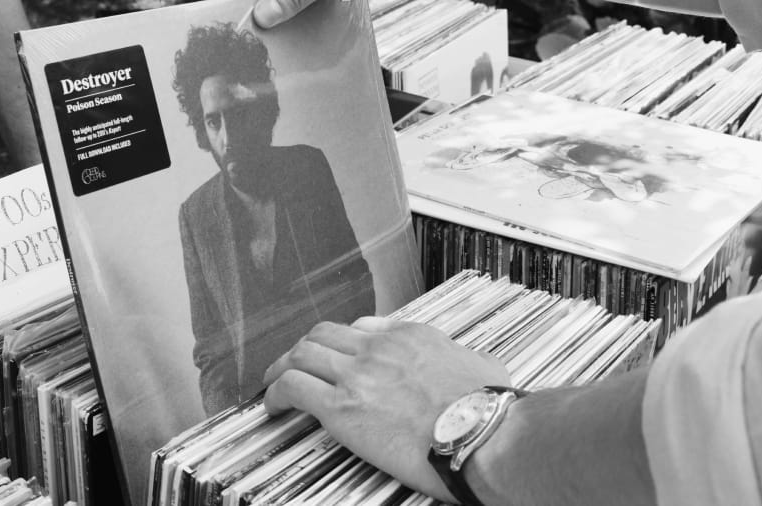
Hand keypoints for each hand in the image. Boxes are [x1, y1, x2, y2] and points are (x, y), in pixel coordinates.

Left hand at [263, 316, 510, 501]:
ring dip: (282, 367)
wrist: (482, 433)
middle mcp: (379, 348)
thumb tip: (474, 371)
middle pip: (324, 334)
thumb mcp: (483, 366)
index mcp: (411, 336)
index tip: (337, 355)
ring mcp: (357, 374)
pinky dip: (275, 393)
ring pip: (302, 354)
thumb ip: (464, 362)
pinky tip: (272, 407)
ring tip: (272, 383)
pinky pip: (293, 387)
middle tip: (294, 364)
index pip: (363, 327)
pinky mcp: (341, 407)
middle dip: (305, 348)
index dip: (343, 341)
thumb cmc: (490, 409)